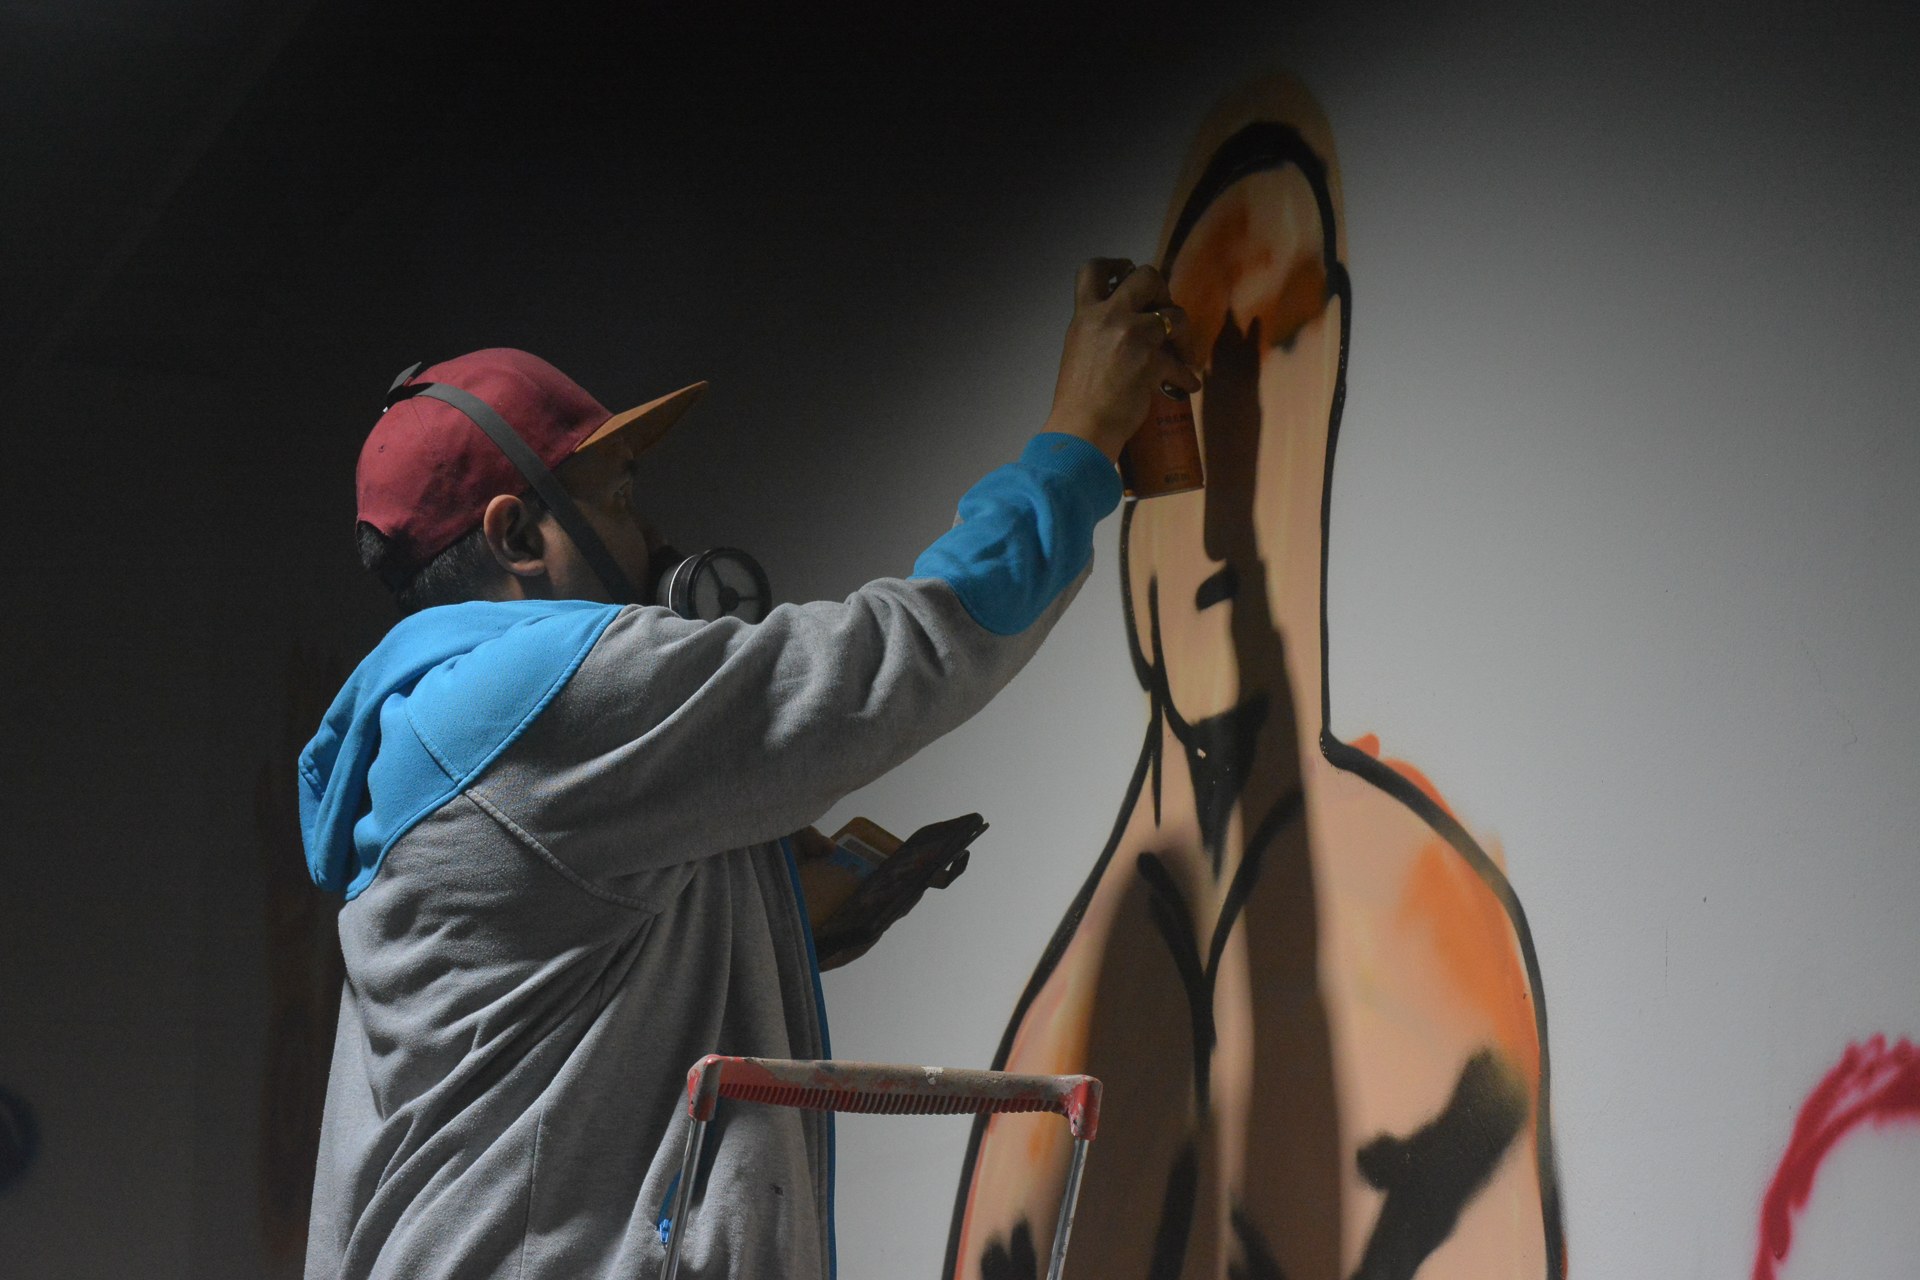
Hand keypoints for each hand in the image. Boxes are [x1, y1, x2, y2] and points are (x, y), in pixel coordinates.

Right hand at [1043, 258, 1201, 460]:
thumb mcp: (1079, 352)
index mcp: (1085, 315)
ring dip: (1184, 334)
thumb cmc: (1077, 401)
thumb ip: (1098, 333)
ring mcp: (1133, 335)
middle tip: (1163, 313)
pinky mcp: (1153, 360)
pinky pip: (1182, 363)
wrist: (1082, 429)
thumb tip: (1127, 331)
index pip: (1094, 269)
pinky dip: (1186, 377)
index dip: (1116, 264)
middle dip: (1162, 291)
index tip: (1128, 272)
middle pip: (1147, 276)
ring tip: (1183, 355)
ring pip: (1176, 314)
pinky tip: (1185, 387)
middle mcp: (1109, 317)